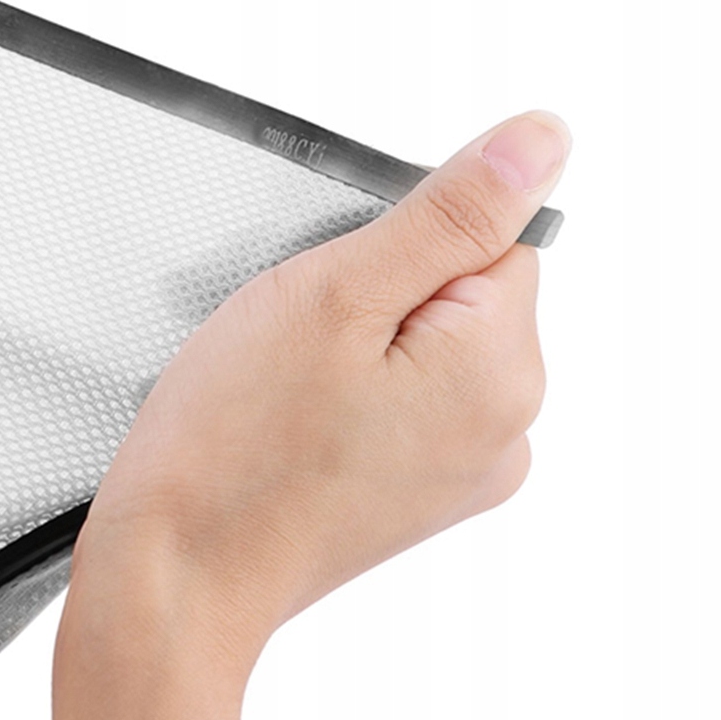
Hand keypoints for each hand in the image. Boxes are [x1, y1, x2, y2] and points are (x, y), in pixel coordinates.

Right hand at [42, 111, 567, 719]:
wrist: (178, 578)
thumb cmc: (235, 446)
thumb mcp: (339, 290)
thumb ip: (452, 210)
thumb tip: (542, 141)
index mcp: (503, 369)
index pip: (488, 231)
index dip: (400, 238)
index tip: (341, 289)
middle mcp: (508, 424)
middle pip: (462, 283)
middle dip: (380, 286)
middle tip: (303, 341)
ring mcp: (470, 465)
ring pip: (429, 334)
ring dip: (364, 334)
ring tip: (296, 384)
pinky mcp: (428, 486)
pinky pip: (410, 389)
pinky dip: (359, 383)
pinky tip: (303, 415)